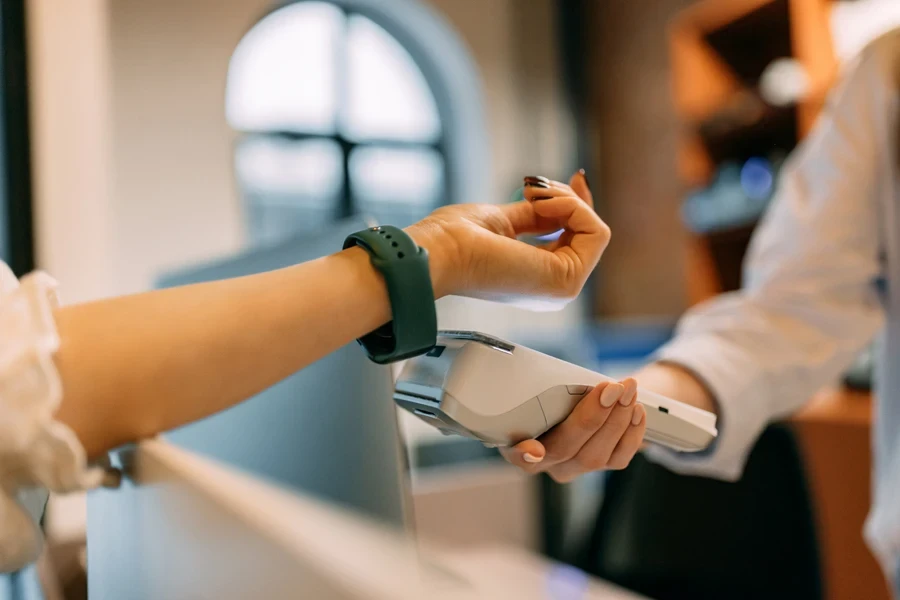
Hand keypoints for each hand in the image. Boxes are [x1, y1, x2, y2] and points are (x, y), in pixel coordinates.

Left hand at [408, 170, 609, 308]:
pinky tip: (543, 204)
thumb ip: (533, 217)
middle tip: (535, 187)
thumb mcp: (504, 220)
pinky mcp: (566, 281)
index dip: (577, 205)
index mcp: (536, 277)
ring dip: (566, 200)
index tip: (575, 176)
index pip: (576, 240)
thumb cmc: (455, 240)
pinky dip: (574, 208)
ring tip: (532, 195)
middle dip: (569, 198)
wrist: (439, 252)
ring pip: (594, 230)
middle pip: (588, 233)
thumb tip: (553, 201)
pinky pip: (595, 232)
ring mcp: (563, 288)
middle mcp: (553, 287)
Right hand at [499, 378, 646, 481]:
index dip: (524, 454)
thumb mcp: (548, 386)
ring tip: (627, 390)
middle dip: (592, 417)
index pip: (516, 454)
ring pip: (594, 456)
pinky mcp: (601, 467)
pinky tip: (636, 410)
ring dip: (616, 419)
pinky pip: (618, 458)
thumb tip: (574, 384)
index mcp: (519, 441)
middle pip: (565, 449)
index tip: (534, 449)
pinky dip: (631, 432)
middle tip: (611, 388)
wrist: (589, 395)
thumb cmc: (560, 388)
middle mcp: (544, 462)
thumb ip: (552, 391)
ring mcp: (573, 468)